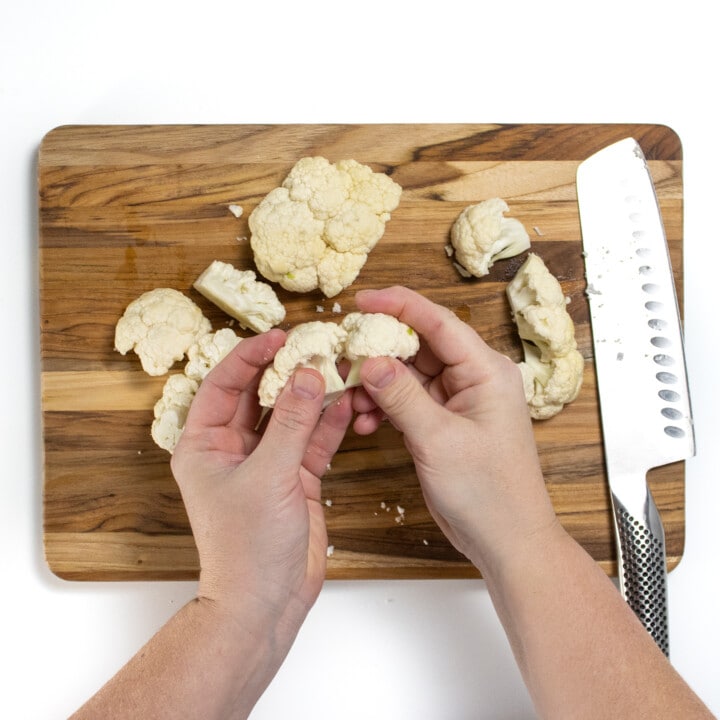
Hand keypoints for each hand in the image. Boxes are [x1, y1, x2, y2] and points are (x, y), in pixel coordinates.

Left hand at [171, 329, 351, 628]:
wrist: (266, 602)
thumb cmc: (248, 546)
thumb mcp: (269, 475)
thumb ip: (291, 422)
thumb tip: (306, 373)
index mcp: (205, 443)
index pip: (224, 384)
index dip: (250, 356)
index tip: (279, 335)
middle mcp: (233, 448)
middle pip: (260, 395)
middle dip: (286, 371)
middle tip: (315, 345)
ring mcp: (266, 462)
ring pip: (290, 415)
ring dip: (314, 394)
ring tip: (339, 367)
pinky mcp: (294, 477)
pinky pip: (312, 439)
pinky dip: (329, 422)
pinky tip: (347, 402)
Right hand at [351, 287, 558, 572]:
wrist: (507, 540)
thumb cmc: (488, 491)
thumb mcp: (439, 440)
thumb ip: (402, 396)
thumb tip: (370, 360)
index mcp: (485, 371)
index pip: (438, 322)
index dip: (398, 305)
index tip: (360, 300)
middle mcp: (473, 378)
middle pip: (419, 346)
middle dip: (379, 351)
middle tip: (343, 357)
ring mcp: (458, 401)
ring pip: (408, 375)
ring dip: (377, 385)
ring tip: (350, 400)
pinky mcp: (443, 423)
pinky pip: (408, 402)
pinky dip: (385, 408)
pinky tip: (365, 422)